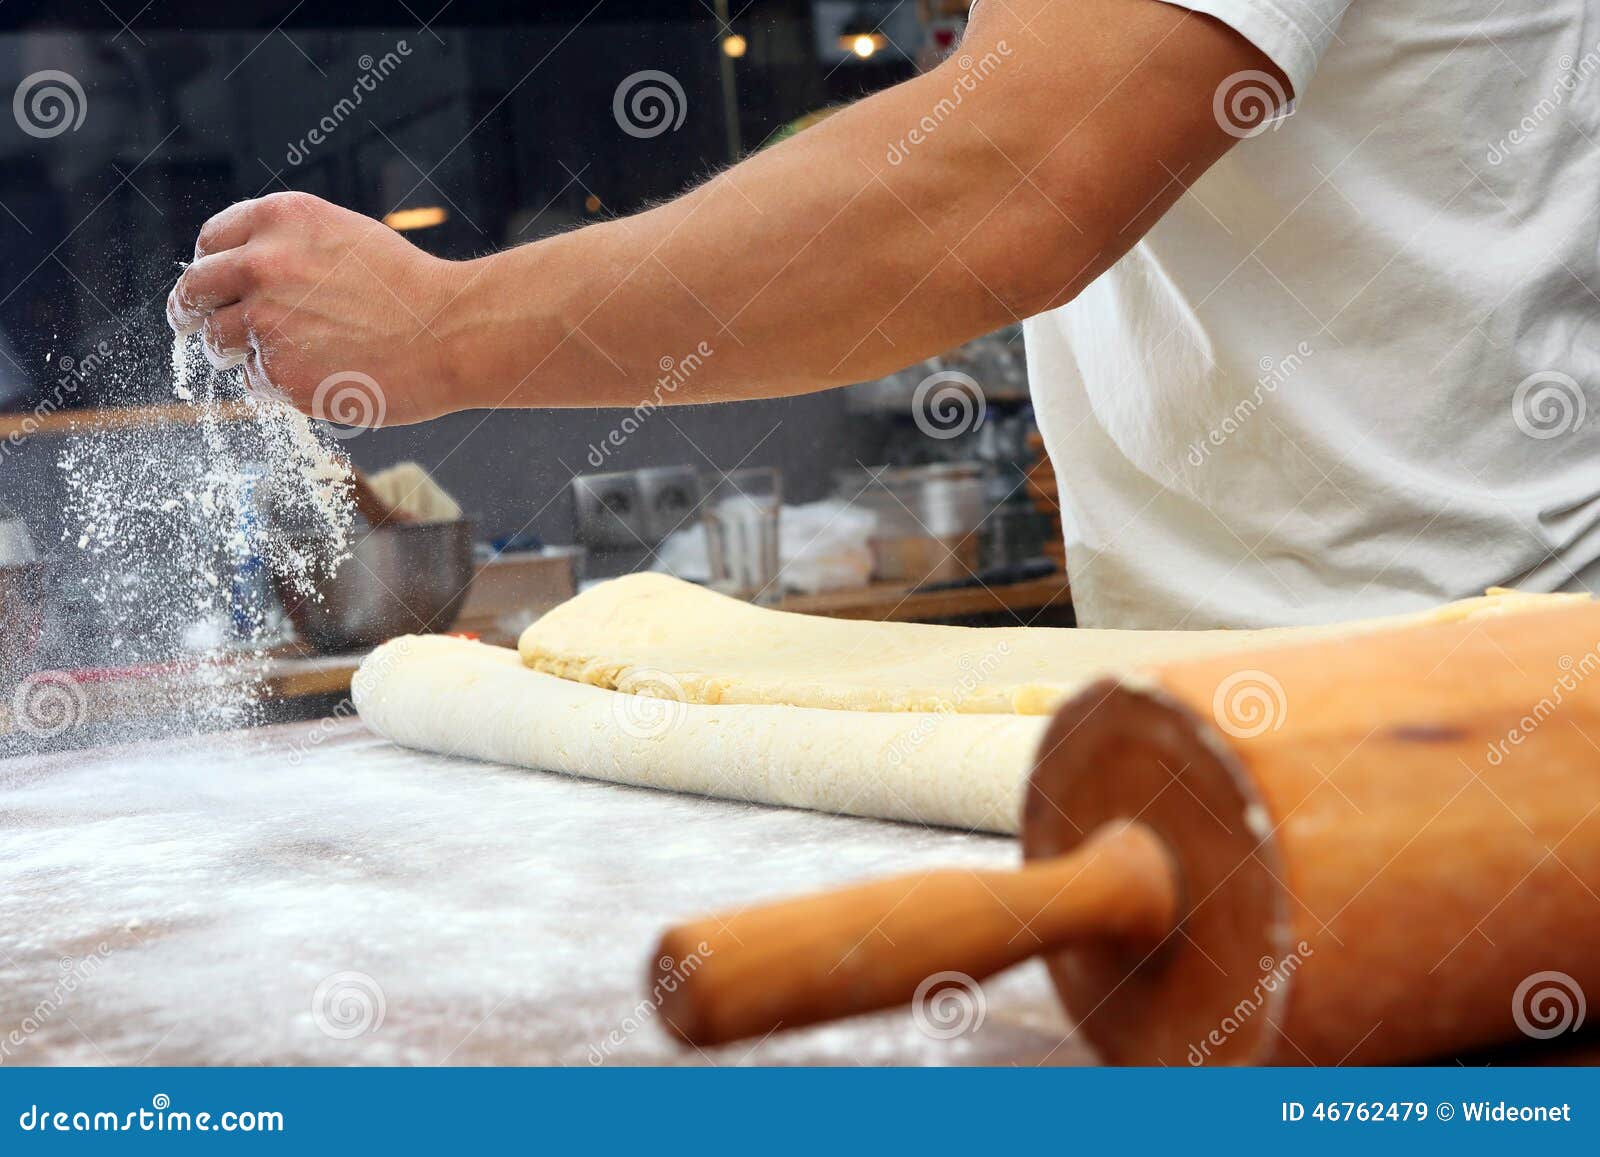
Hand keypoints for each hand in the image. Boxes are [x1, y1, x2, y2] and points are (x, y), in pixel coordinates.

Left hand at [167, 191, 470, 426]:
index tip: (211, 284)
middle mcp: (262, 263)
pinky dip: (276, 383)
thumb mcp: (344, 236)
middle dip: (191, 310)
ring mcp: (266, 320)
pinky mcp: (278, 372)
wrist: (450, 333)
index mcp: (280, 220)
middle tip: (192, 324)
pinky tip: (319, 375)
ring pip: (217, 341)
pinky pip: (254, 381)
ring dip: (236, 352)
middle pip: (194, 290)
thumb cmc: (410, 290)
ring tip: (283, 357)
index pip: (210, 241)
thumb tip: (244, 270)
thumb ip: (289, 245)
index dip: (207, 265)